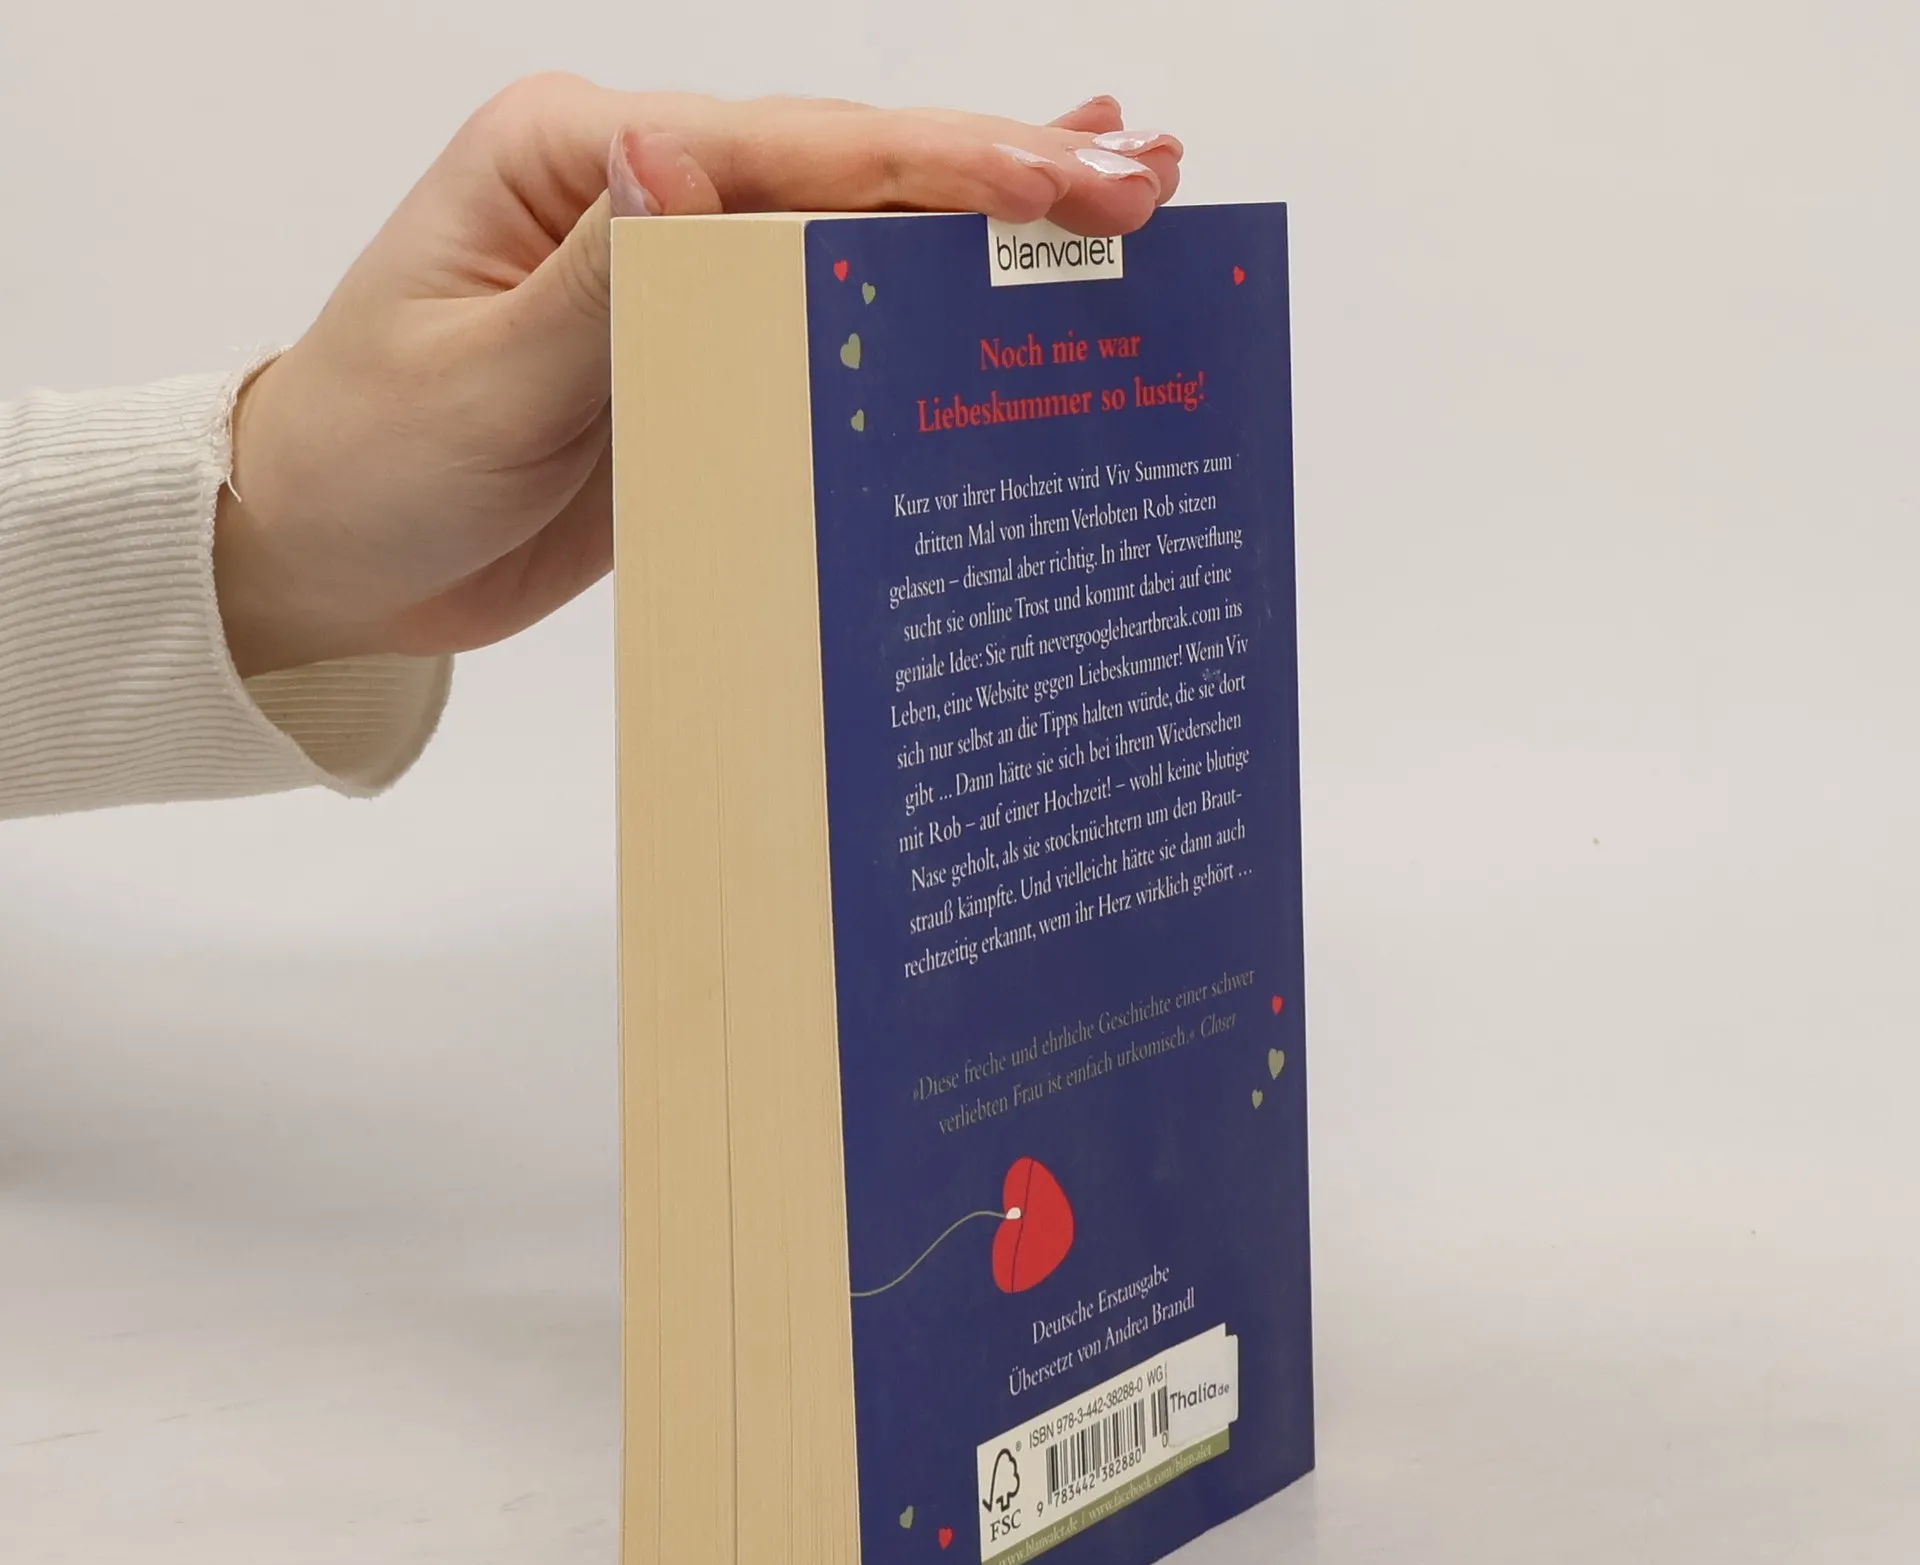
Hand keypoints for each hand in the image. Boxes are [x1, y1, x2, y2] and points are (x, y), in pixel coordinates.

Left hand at [213, 76, 1182, 677]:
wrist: (327, 560)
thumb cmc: (373, 463)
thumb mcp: (480, 383)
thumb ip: (601, 284)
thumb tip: (678, 154)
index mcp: (578, 160)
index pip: (790, 154)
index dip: (939, 167)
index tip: (1069, 174)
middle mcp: (638, 199)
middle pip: (844, 178)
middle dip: (997, 175)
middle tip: (1146, 178)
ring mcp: (673, 284)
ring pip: (850, 245)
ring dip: (979, 226)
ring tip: (1119, 197)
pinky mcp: (693, 367)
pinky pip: (817, 331)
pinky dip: (909, 306)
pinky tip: (990, 280)